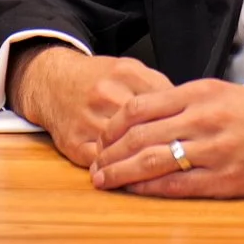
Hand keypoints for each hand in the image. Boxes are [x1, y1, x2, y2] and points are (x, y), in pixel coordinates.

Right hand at [10, 44, 172, 168]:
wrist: (53, 82)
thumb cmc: (97, 79)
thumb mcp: (129, 70)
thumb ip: (156, 86)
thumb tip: (186, 110)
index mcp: (125, 73)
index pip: (164, 101)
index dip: (181, 120)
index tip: (190, 133)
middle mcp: (105, 95)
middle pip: (145, 127)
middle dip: (166, 144)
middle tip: (181, 156)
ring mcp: (88, 120)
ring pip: (125, 148)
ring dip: (144, 162)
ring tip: (161, 169)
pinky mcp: (74, 142)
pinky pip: (103, 162)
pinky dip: (120, 171)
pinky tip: (133, 174)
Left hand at [87, 80, 243, 198]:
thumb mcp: (228, 95)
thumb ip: (192, 103)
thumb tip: (154, 115)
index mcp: (203, 93)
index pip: (142, 106)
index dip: (115, 124)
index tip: (102, 137)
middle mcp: (205, 118)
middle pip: (141, 135)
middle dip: (110, 152)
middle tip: (94, 165)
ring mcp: (216, 150)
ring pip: (154, 160)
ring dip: (122, 172)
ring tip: (104, 181)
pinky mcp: (228, 178)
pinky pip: (180, 185)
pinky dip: (152, 188)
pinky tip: (136, 192)